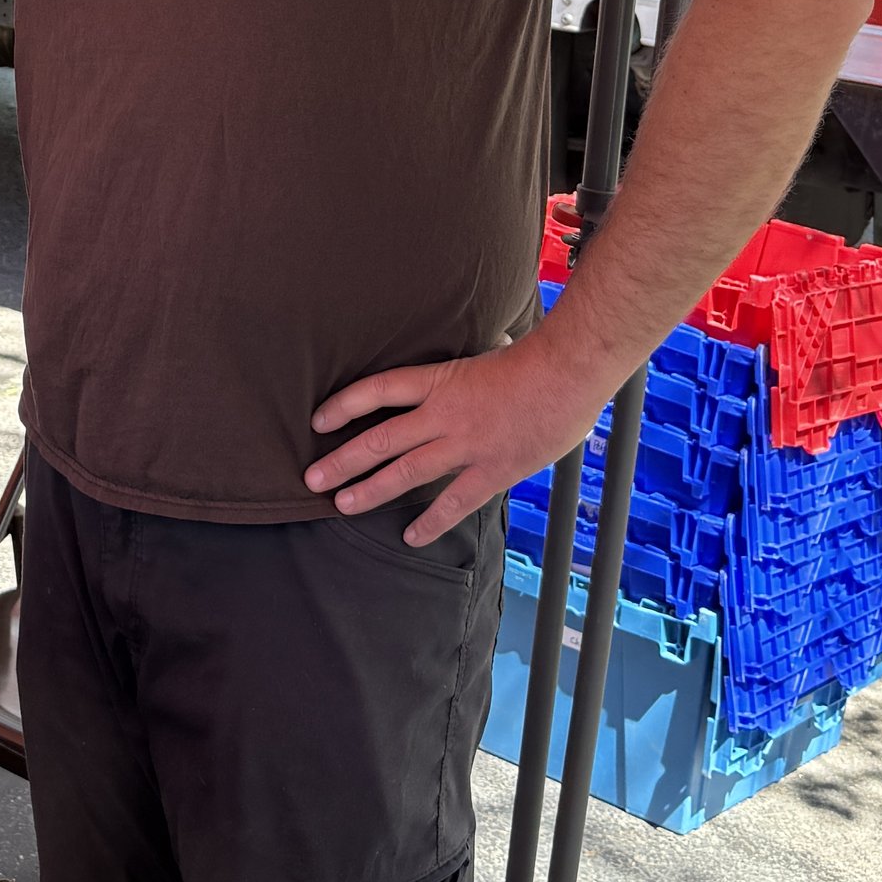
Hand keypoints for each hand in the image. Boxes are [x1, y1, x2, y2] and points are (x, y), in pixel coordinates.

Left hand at [303, 328, 621, 544]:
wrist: (568, 375)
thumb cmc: (534, 359)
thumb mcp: (488, 351)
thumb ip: (471, 364)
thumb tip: (481, 344)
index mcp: (440, 380)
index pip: (378, 390)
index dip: (344, 405)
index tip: (318, 420)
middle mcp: (443, 415)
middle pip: (381, 439)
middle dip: (343, 460)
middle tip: (312, 477)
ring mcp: (465, 445)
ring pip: (407, 473)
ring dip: (371, 490)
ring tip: (342, 505)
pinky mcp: (491, 471)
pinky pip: (454, 503)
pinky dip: (431, 522)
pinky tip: (410, 537)